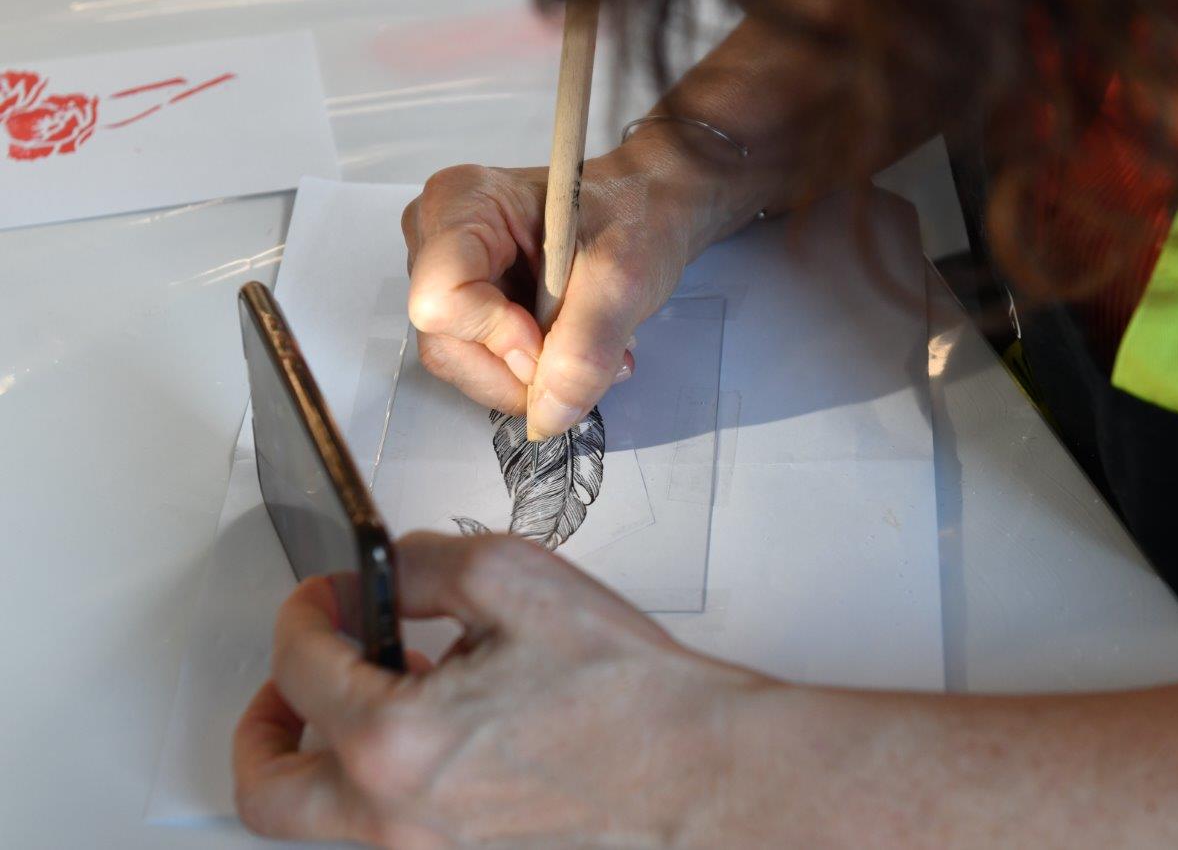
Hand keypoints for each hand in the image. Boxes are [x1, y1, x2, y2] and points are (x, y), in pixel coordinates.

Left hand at [233, 532, 766, 847]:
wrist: (705, 773)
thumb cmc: (631, 695)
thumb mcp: (513, 580)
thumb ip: (421, 564)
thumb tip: (381, 572)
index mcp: (394, 743)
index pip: (298, 667)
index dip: (305, 609)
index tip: (327, 592)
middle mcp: (396, 817)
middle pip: (267, 789)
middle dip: (261, 721)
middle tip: (289, 678)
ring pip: (323, 817)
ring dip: (323, 747)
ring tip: (371, 687)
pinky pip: (386, 822)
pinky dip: (380, 772)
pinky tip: (434, 717)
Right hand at [400, 140, 714, 438]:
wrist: (645, 208)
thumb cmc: (632, 215)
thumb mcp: (623, 278)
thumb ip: (585, 349)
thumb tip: (548, 416)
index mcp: (460, 203)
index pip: (443, 301)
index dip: (498, 338)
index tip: (553, 338)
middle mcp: (436, 237)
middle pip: (446, 343)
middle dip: (517, 369)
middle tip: (583, 357)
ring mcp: (445, 274)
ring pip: (461, 363)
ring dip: (528, 377)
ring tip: (586, 349)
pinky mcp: (464, 305)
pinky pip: (479, 364)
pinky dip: (528, 372)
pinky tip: (568, 348)